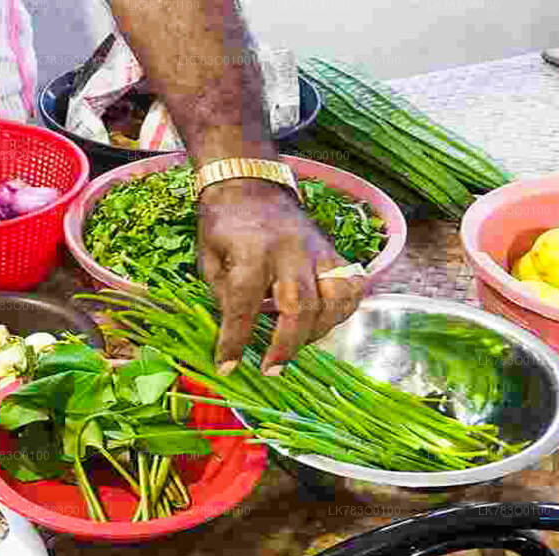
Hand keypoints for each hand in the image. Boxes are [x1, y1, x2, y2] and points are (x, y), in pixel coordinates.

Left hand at [197, 178, 363, 375]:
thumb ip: (223, 295)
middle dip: (286, 345)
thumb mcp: (208, 258)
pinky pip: (351, 287)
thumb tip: (236, 332)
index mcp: (252, 250)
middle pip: (300, 306)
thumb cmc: (225, 224)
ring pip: (334, 299)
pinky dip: (341, 312)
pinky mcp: (334, 251)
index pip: (244, 303)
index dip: (235, 339)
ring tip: (294, 345)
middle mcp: (290, 250)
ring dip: (317, 331)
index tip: (227, 365)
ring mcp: (318, 250)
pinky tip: (320, 324)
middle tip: (270, 369)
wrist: (251, 183)